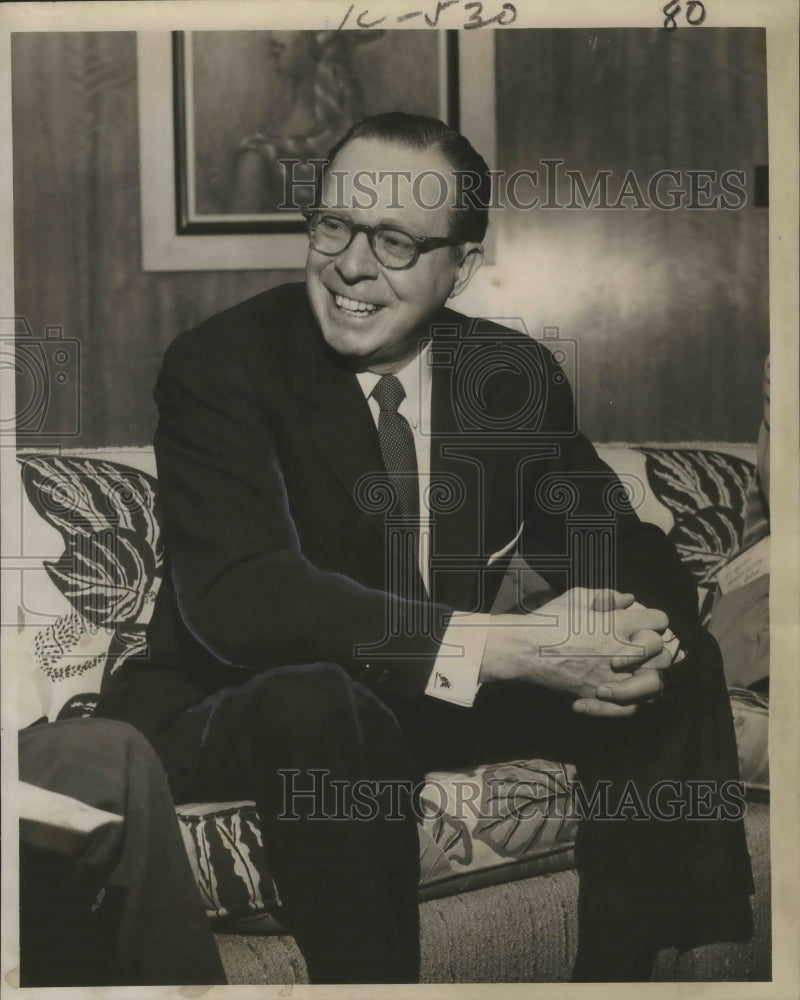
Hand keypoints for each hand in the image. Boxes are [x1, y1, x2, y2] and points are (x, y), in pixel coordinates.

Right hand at [480, 588, 671, 717]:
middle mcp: (621, 653)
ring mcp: (612, 678)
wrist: (524, 650)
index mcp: (617, 625)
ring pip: (655, 684)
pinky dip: (633, 700)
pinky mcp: (599, 697)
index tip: (647, 620)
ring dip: (652, 675)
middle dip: (659, 648)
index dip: (655, 619)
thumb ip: (607, 596)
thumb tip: (629, 599)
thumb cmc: (549, 620)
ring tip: (640, 670)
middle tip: (645, 645)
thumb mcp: (576, 597)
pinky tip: (624, 690)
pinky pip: (631, 706)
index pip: (659, 621)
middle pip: (663, 654)